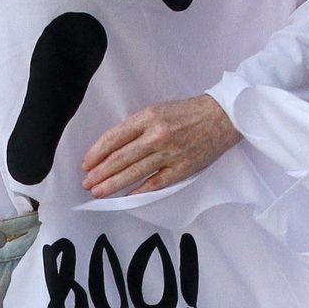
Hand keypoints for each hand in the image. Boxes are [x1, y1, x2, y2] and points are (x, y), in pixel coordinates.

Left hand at [80, 94, 242, 197]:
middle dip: (100, 172)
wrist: (222, 117)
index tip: (86, 163)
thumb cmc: (188, 113)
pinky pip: (155, 183)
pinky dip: (139, 191)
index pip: (114, 137)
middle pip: (120, 158)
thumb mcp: (158, 109)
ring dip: (113, 184)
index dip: (97, 152)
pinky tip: (125, 198)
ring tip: (97, 192)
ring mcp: (169, 153)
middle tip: (86, 182)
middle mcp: (156, 135)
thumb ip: (137, 126)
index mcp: (148, 117)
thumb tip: (113, 146)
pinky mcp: (181, 168)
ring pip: (134, 172)